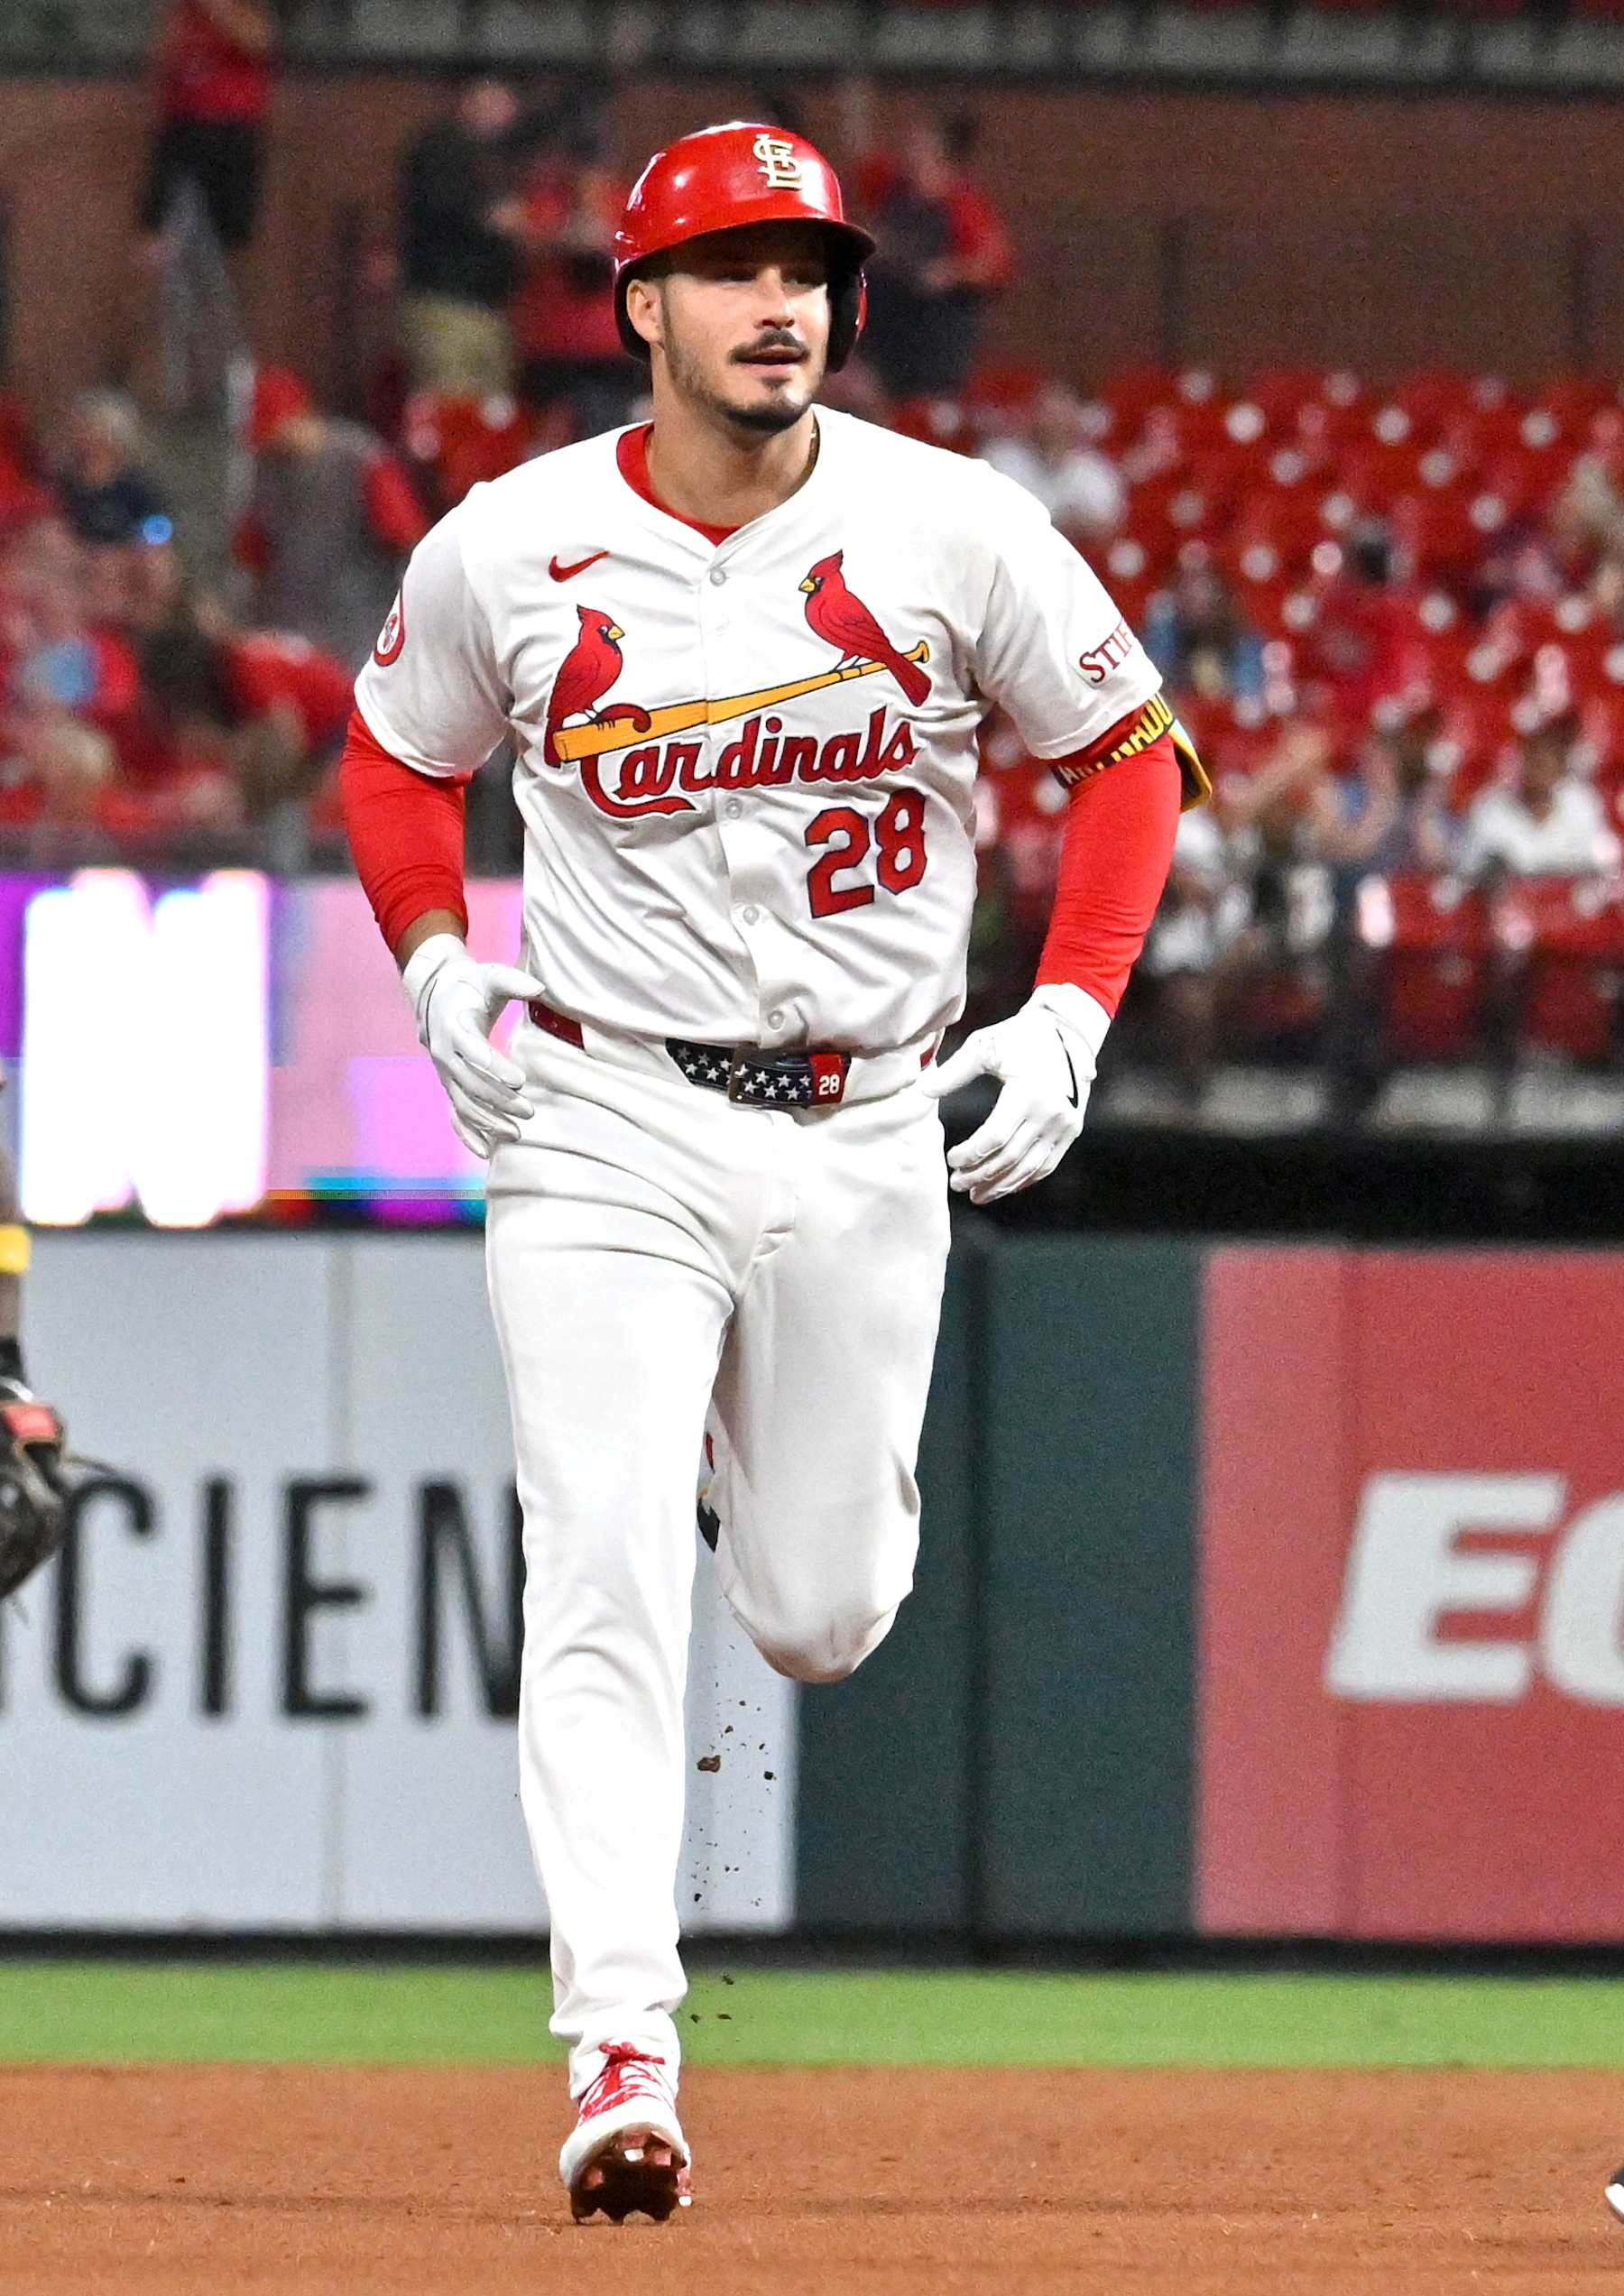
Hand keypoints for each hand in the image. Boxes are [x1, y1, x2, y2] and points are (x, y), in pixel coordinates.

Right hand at [402, 934, 544, 1157]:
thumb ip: (514, 981)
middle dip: (499, 1100)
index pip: (473, 1051)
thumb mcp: (490, 976)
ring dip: (488, 1121)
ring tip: (516, 1133)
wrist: (436, 997)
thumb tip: (540, 987)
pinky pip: (455, 1114)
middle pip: (470, 1084)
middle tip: (529, 1111)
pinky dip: (468, 1134)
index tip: (521, 1081)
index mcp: (455, 1026)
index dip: (495, 1067)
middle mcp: (445, 1054)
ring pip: (463, 1104)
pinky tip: (486, 1152)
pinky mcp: (449, 1086)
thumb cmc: (470, 985)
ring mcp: (445, 1074)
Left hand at [921, 984, 1106, 1204]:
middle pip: (1009, 1158)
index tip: (951, 1159)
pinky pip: (1047, 1164)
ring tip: (977, 1195)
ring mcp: (1065, 1125)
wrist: (1067, 1032)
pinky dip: (1024, 1180)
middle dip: (980, 1175)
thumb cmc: (1020, 1037)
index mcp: (1028, 1093)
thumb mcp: (985, 1046)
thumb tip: (922, 1091)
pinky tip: (1004, 1186)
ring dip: (1001, 1185)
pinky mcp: (1071, 1130)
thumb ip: (954, 1072)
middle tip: (956, 1183)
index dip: (970, 1154)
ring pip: (1029, 1168)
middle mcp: (1051, 1114)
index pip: (994, 1138)